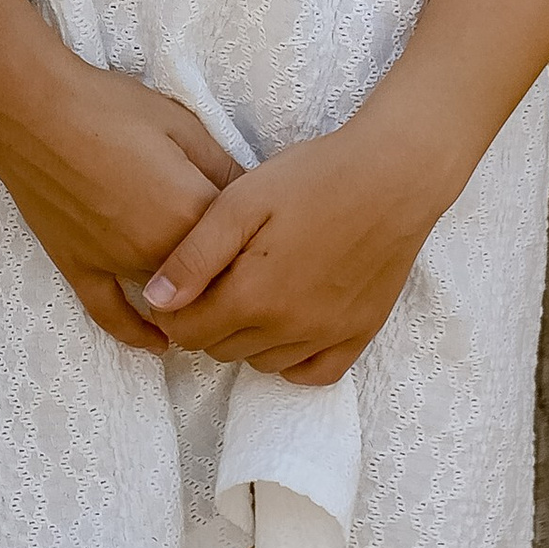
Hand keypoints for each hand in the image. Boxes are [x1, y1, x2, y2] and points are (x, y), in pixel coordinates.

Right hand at [0, 56, 241, 357]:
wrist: (32, 108)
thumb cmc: (110, 108)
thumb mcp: (183, 126)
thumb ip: (224, 167)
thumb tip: (255, 196)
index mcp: (190, 215)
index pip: (243, 245)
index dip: (260, 240)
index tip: (274, 237)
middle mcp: (157, 253)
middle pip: (209, 282)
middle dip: (232, 278)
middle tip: (253, 274)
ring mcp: (115, 266)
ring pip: (169, 303)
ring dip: (193, 305)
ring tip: (220, 305)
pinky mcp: (77, 267)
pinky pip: (111, 315)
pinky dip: (137, 333)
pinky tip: (158, 345)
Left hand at [142, 115, 441, 385]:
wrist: (394, 175)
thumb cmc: (313, 177)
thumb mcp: (241, 201)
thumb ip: (194, 256)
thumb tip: (154, 302)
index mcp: (254, 295)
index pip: (189, 333)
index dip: (172, 312)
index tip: (178, 286)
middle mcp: (290, 328)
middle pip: (223, 350)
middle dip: (207, 323)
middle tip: (215, 281)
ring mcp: (328, 335)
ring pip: (263, 362)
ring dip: (246, 338)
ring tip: (252, 293)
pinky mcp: (360, 333)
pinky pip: (315, 373)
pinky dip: (293, 359)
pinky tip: (288, 324)